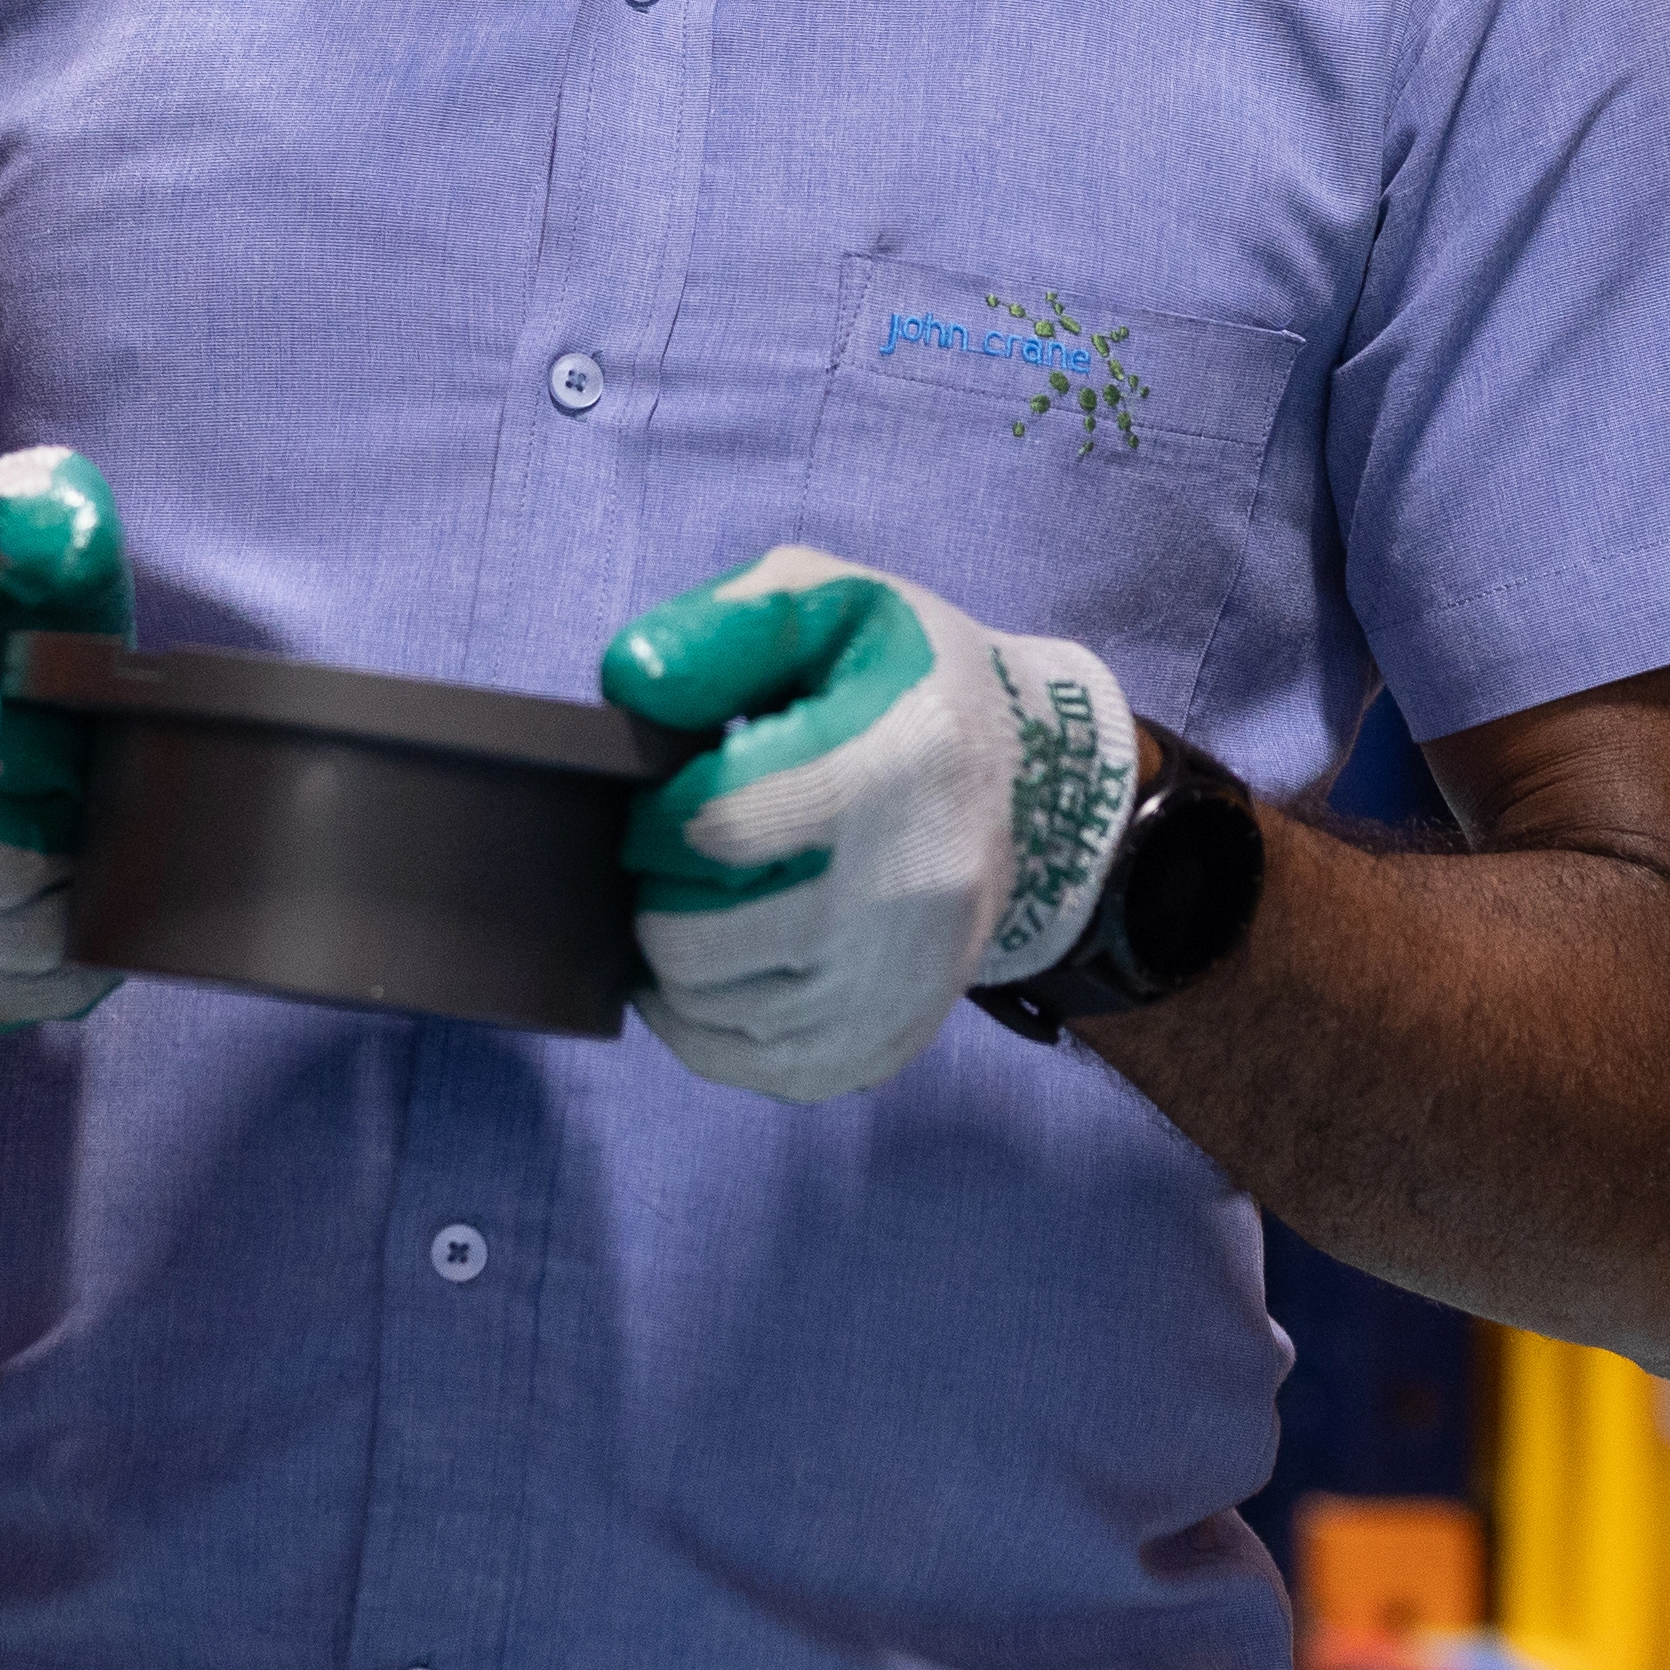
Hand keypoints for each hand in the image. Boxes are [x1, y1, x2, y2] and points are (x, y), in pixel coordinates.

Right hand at [0, 447, 133, 1028]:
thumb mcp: (5, 541)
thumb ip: (33, 511)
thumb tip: (53, 529)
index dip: (44, 750)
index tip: (72, 732)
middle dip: (66, 832)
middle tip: (94, 796)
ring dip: (74, 902)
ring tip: (93, 845)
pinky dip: (64, 966)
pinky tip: (86, 912)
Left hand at [600, 545, 1143, 1102]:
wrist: (1036, 782)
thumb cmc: (910, 683)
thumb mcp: (836, 602)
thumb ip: (729, 626)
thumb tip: (632, 681)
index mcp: (895, 766)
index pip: (714, 824)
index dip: (657, 810)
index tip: (669, 791)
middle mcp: (911, 890)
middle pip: (697, 937)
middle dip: (655, 890)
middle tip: (676, 854)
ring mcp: (904, 983)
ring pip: (713, 1009)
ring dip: (672, 960)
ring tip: (694, 902)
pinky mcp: (892, 1041)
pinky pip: (753, 1067)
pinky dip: (704, 1026)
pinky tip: (712, 970)